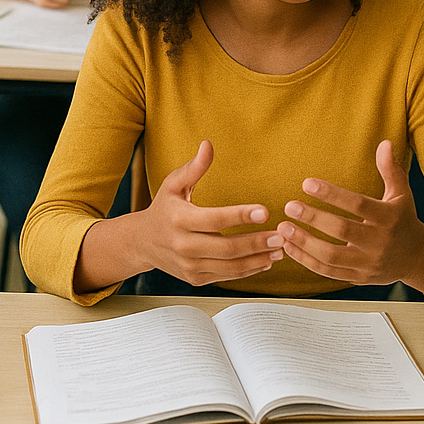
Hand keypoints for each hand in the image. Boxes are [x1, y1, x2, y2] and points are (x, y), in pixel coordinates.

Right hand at [139, 140, 283, 285]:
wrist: (143, 242)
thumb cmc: (163, 208)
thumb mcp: (173, 184)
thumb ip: (193, 167)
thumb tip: (208, 145)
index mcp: (179, 219)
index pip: (215, 219)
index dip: (241, 216)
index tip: (265, 211)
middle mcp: (184, 246)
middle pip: (226, 248)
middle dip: (256, 242)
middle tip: (280, 236)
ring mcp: (189, 266)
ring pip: (230, 267)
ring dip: (257, 259)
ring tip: (279, 250)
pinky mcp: (195, 279)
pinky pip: (226, 276)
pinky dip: (248, 270)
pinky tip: (264, 260)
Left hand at [277, 141, 423, 286]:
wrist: (417, 258)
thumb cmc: (403, 219)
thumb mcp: (401, 194)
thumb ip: (390, 169)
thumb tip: (384, 143)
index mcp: (388, 218)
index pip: (358, 205)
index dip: (332, 194)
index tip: (307, 184)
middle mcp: (379, 242)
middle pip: (342, 230)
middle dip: (313, 218)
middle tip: (290, 206)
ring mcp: (368, 263)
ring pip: (332, 256)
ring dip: (304, 243)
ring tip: (283, 228)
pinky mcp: (359, 278)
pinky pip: (328, 272)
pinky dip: (306, 261)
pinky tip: (289, 247)